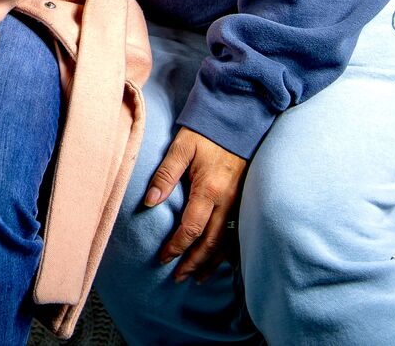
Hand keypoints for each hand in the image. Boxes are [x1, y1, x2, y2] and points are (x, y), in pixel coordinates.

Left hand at [144, 126, 247, 281]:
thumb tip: (149, 202)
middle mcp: (227, 201)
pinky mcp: (245, 199)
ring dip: (211, 262)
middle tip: (178, 278)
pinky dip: (228, 250)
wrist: (240, 117)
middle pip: (210, 242)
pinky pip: (237, 232)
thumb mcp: (181, 147)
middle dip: (193, 263)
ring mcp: (240, 202)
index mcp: (208, 190)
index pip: (190, 229)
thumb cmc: (208, 130)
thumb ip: (165, 174)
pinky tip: (220, 259)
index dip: (176, 247)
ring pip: (226, 241)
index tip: (163, 259)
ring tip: (197, 277)